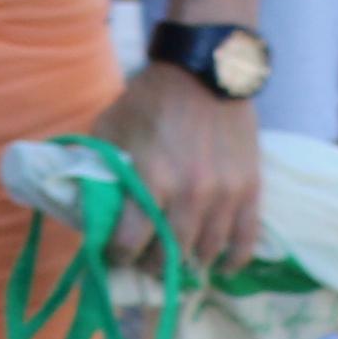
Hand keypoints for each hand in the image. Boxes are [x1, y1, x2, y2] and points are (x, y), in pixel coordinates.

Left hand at [118, 54, 264, 279]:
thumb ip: (101, 167)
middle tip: (141, 264)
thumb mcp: (110, 129)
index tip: (112, 256)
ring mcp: (225, 193)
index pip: (131, 241)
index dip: (117, 255)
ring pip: (206, 249)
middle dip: (151, 264)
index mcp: (152, 179)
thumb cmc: (148, 100)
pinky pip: (246, 238)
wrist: (204, 72)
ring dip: (188, 262)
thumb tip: (86, 202)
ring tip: (174, 263)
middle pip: (169, 252)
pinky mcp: (251, 188)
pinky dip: (233, 258)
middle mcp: (191, 193)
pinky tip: (220, 267)